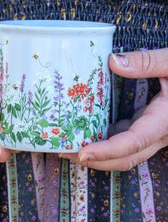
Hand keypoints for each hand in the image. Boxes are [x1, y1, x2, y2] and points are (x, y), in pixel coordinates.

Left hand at [59, 48, 167, 170]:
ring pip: (128, 153)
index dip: (106, 151)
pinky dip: (109, 140)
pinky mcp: (155, 126)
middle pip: (126, 157)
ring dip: (100, 153)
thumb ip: (147, 62)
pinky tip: (89, 129)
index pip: (132, 143)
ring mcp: (159, 133)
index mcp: (165, 121)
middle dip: (95, 160)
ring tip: (69, 144)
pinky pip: (130, 140)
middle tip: (63, 151)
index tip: (81, 153)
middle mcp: (162, 133)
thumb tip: (112, 62)